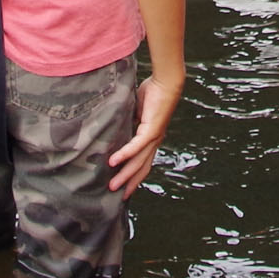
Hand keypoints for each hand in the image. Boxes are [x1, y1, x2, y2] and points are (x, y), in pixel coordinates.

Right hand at [108, 67, 185, 193]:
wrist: (166, 82)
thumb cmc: (152, 93)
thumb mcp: (137, 111)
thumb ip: (130, 121)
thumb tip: (117, 125)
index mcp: (152, 138)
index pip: (143, 162)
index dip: (135, 176)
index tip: (126, 188)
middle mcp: (154, 141)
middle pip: (142, 167)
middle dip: (130, 182)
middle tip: (118, 195)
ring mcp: (154, 137)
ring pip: (138, 161)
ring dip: (125, 175)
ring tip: (112, 185)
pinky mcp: (151, 130)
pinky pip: (135, 146)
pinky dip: (124, 155)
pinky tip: (113, 162)